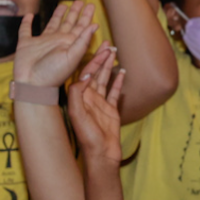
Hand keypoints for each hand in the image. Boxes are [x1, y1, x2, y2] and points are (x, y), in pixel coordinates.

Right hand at [12, 2, 98, 86]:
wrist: (33, 84)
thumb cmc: (54, 73)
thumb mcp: (72, 56)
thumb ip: (83, 41)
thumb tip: (94, 25)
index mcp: (69, 44)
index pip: (81, 26)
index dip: (86, 16)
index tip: (91, 5)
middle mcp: (57, 41)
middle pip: (68, 23)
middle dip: (75, 12)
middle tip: (81, 1)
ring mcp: (41, 42)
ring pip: (52, 24)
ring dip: (58, 14)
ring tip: (64, 5)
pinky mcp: (26, 43)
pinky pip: (26, 30)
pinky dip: (27, 22)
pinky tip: (29, 15)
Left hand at [68, 45, 125, 162]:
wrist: (101, 154)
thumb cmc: (87, 137)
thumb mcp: (77, 115)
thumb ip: (77, 94)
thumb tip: (82, 76)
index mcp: (80, 96)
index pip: (85, 72)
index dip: (91, 59)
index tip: (98, 47)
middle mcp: (89, 97)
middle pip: (96, 73)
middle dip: (101, 58)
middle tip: (108, 44)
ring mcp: (101, 103)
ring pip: (106, 80)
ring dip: (110, 66)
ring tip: (115, 53)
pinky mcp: (111, 110)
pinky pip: (115, 93)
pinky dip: (119, 82)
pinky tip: (122, 72)